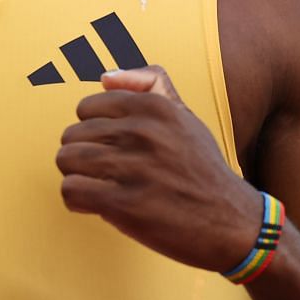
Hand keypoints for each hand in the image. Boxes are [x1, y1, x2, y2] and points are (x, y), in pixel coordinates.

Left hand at [56, 66, 263, 273]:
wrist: (232, 222)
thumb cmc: (201, 169)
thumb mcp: (185, 117)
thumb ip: (150, 85)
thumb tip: (105, 77)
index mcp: (154, 107)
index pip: (86, 107)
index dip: (92, 132)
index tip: (109, 149)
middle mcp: (143, 132)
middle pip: (71, 135)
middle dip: (81, 157)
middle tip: (104, 174)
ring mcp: (134, 168)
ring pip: (67, 160)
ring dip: (76, 178)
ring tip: (98, 187)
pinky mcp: (125, 204)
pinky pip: (71, 190)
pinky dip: (77, 200)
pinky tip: (96, 205)